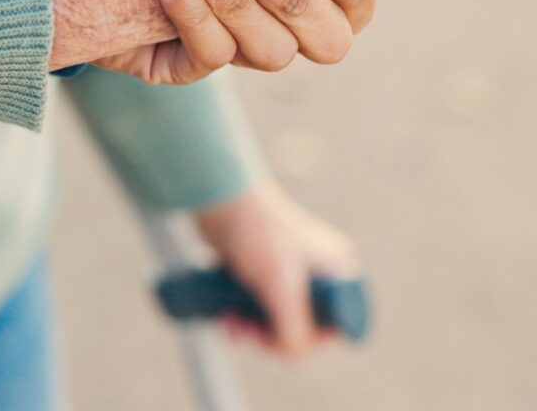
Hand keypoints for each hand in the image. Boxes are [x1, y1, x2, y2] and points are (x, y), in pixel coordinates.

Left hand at [195, 178, 358, 357]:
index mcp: (337, 272)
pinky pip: (256, 308)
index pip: (337, 326)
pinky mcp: (260, 272)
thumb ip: (294, 329)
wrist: (220, 199)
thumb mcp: (281, 287)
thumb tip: (294, 357)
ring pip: (274, 321)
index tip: (280, 341)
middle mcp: (318, 273)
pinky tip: (225, 316)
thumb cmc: (257, 232)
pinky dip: (242, 317)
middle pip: (302, 327)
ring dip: (252, 331)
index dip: (310, 341)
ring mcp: (287, 273)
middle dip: (270, 337)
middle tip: (246, 334)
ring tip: (230, 324)